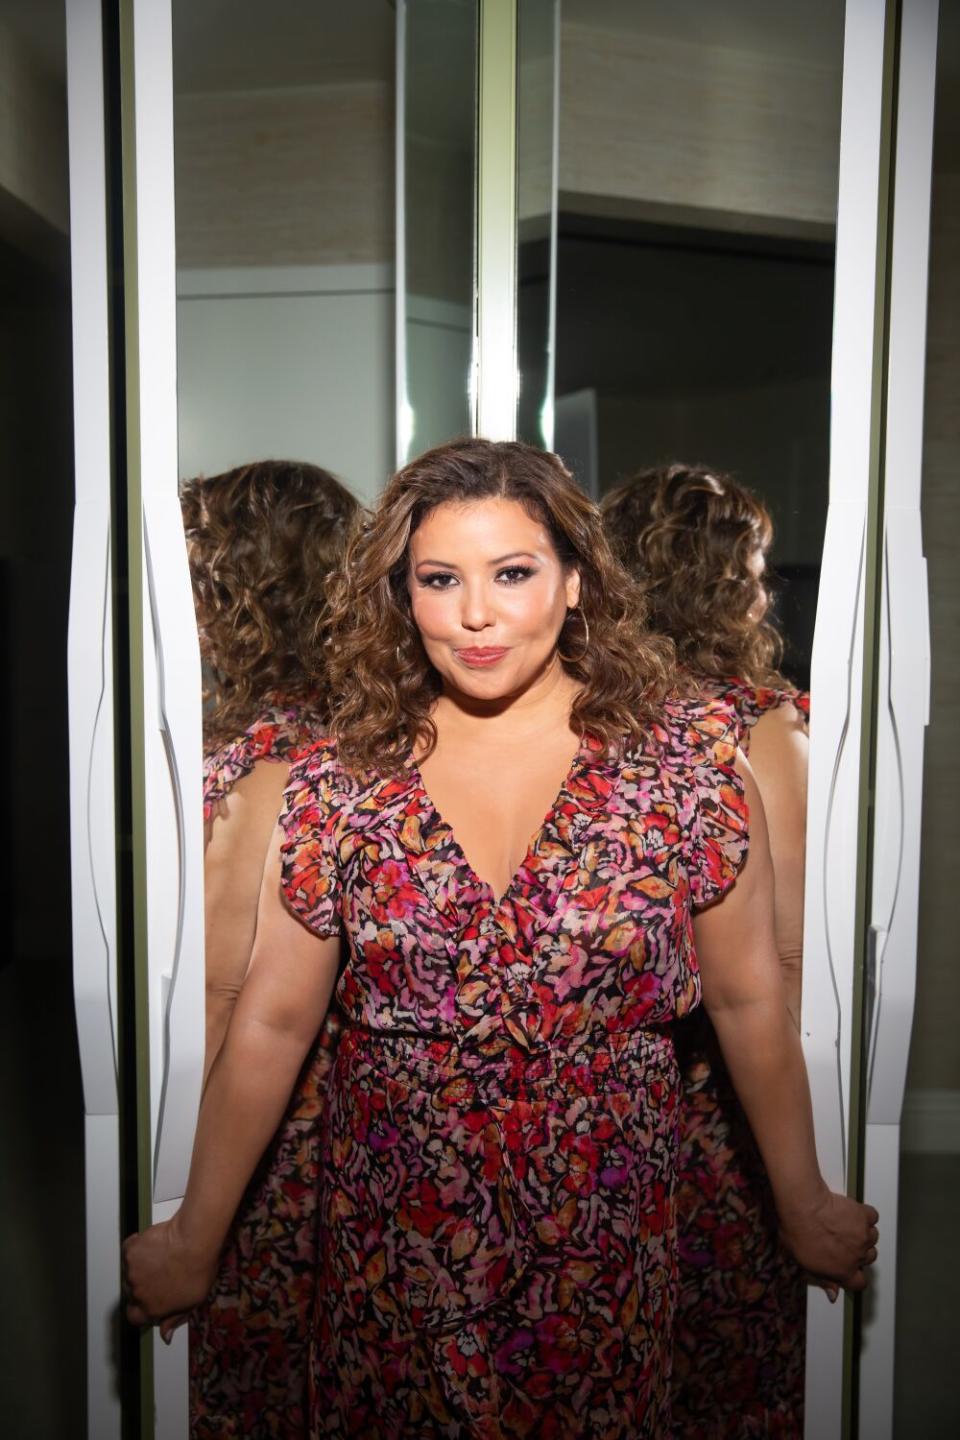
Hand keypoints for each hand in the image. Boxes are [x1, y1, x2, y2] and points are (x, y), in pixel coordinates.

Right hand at [122, 1214, 216, 1328]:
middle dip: (143, 1286)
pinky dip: (137, 1247)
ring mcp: (131, 1271)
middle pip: (132, 1293)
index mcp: (151, 1309)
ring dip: (140, 1266)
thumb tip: (165, 1337)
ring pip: (130, 1271)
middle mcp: (137, 1293)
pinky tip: (152, 1244)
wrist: (195, 1241)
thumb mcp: (193, 1302)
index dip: (141, 1309)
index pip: (134, 1317)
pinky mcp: (131, 1250)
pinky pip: (129, 1250)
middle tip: (160, 1274)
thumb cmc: (198, 1270)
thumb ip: (175, 1320)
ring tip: (160, 1257)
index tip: (150, 1300)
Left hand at [779, 1187, 878, 1292]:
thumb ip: (822, 1280)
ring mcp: (863, 1235)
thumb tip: (832, 1295)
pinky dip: (865, 1214)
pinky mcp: (864, 1216)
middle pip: (869, 1258)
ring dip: (863, 1233)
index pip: (860, 1284)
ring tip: (846, 1226)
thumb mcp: (803, 1263)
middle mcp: (857, 1256)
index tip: (851, 1269)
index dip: (856, 1276)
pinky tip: (853, 1212)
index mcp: (843, 1272)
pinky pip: (872, 1217)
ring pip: (872, 1237)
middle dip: (859, 1251)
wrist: (803, 1208)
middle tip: (845, 1243)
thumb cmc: (799, 1233)